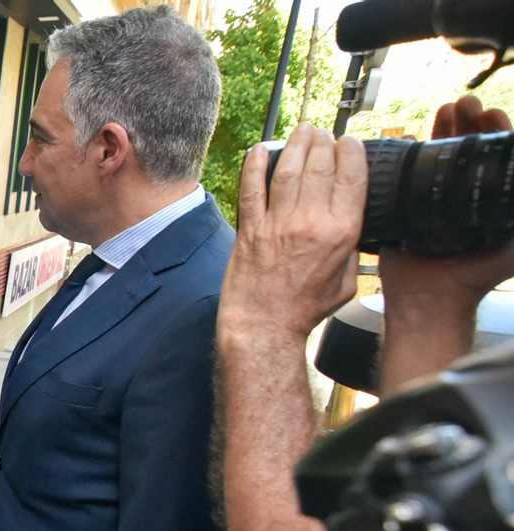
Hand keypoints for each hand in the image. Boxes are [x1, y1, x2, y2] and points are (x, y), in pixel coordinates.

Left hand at [218, 123, 367, 342]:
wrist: (263, 327)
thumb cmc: (303, 310)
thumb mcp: (347, 282)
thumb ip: (352, 249)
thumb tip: (352, 223)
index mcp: (341, 233)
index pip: (352, 177)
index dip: (351, 151)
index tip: (349, 143)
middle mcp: (311, 223)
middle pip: (321, 165)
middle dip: (323, 141)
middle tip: (322, 133)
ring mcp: (278, 224)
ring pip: (288, 169)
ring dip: (296, 144)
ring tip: (301, 131)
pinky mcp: (250, 228)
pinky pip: (252, 187)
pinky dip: (255, 164)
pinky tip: (261, 149)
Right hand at [378, 96, 513, 321]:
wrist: (431, 298)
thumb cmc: (474, 277)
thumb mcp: (513, 245)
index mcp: (490, 203)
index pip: (495, 159)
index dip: (495, 132)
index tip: (491, 114)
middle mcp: (463, 199)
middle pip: (467, 151)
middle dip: (468, 124)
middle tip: (467, 104)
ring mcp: (434, 203)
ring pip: (440, 158)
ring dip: (444, 131)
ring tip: (446, 110)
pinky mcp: (407, 210)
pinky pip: (408, 176)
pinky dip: (412, 154)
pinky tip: (414, 137)